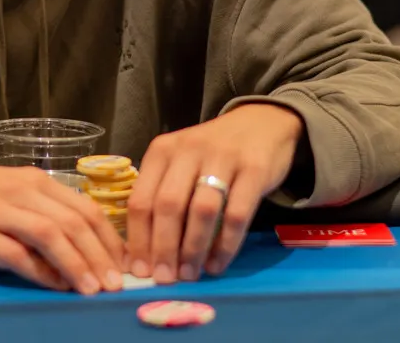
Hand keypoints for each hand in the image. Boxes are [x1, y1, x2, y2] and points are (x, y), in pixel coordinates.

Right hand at [0, 162, 125, 294]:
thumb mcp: (14, 196)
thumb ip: (46, 215)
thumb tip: (86, 250)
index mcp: (36, 181)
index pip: (85, 207)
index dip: (110, 238)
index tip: (125, 265)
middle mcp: (21, 191)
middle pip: (73, 221)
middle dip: (100, 255)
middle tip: (114, 284)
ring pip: (49, 234)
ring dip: (76, 263)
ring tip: (92, 289)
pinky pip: (15, 253)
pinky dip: (40, 271)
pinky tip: (55, 285)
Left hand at [127, 104, 302, 283]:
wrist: (261, 122)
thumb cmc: (212, 151)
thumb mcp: (180, 161)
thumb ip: (162, 194)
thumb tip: (145, 251)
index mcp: (162, 150)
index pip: (141, 199)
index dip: (138, 239)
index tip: (139, 269)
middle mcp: (188, 150)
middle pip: (168, 205)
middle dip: (163, 248)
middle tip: (164, 278)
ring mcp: (223, 157)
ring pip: (201, 210)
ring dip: (193, 248)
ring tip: (190, 275)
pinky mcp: (254, 169)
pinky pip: (236, 214)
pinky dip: (225, 244)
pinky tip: (217, 264)